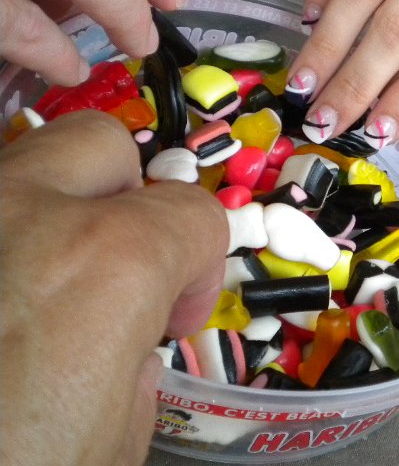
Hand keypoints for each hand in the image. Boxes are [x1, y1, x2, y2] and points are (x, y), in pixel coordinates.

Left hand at [0, 111, 227, 465]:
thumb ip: (133, 367)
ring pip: (15, 156)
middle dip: (122, 199)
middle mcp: (18, 211)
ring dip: (41, 205)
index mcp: (104, 263)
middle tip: (105, 271)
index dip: (198, 266)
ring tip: (29, 278)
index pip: (191, 211)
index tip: (172, 317)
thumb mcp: (111, 445)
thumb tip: (122, 342)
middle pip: (101, 145)